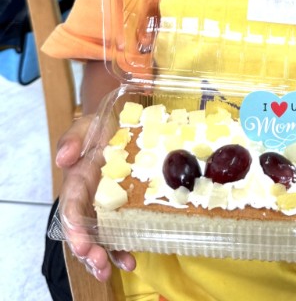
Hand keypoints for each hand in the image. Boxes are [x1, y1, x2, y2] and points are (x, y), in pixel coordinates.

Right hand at [56, 115, 135, 281]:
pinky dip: (122, 250)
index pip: (71, 209)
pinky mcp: (121, 210)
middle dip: (88, 251)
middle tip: (98, 263)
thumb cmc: (98, 128)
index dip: (74, 228)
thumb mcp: (85, 126)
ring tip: (112, 270)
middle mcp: (88, 200)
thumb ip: (72, 139)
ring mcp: (104, 208)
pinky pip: (120, 233)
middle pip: (83, 231)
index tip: (81, 243)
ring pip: (99, 238)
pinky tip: (130, 262)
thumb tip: (63, 159)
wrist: (119, 126)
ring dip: (104, 257)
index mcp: (76, 182)